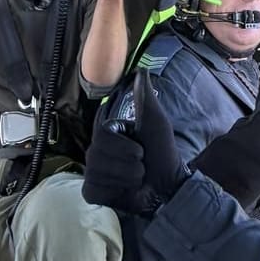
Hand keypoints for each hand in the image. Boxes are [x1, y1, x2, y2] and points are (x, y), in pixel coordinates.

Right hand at [83, 70, 189, 215]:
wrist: (167, 186)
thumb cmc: (162, 153)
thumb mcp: (155, 122)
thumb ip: (144, 96)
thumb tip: (140, 69)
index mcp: (108, 132)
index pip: (102, 133)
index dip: (123, 144)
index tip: (139, 148)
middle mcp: (97, 150)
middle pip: (98, 152)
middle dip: (128, 161)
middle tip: (141, 164)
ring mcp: (93, 171)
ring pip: (97, 171)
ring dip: (125, 177)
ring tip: (136, 178)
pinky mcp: (92, 191)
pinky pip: (93, 188)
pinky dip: (112, 190)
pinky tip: (122, 191)